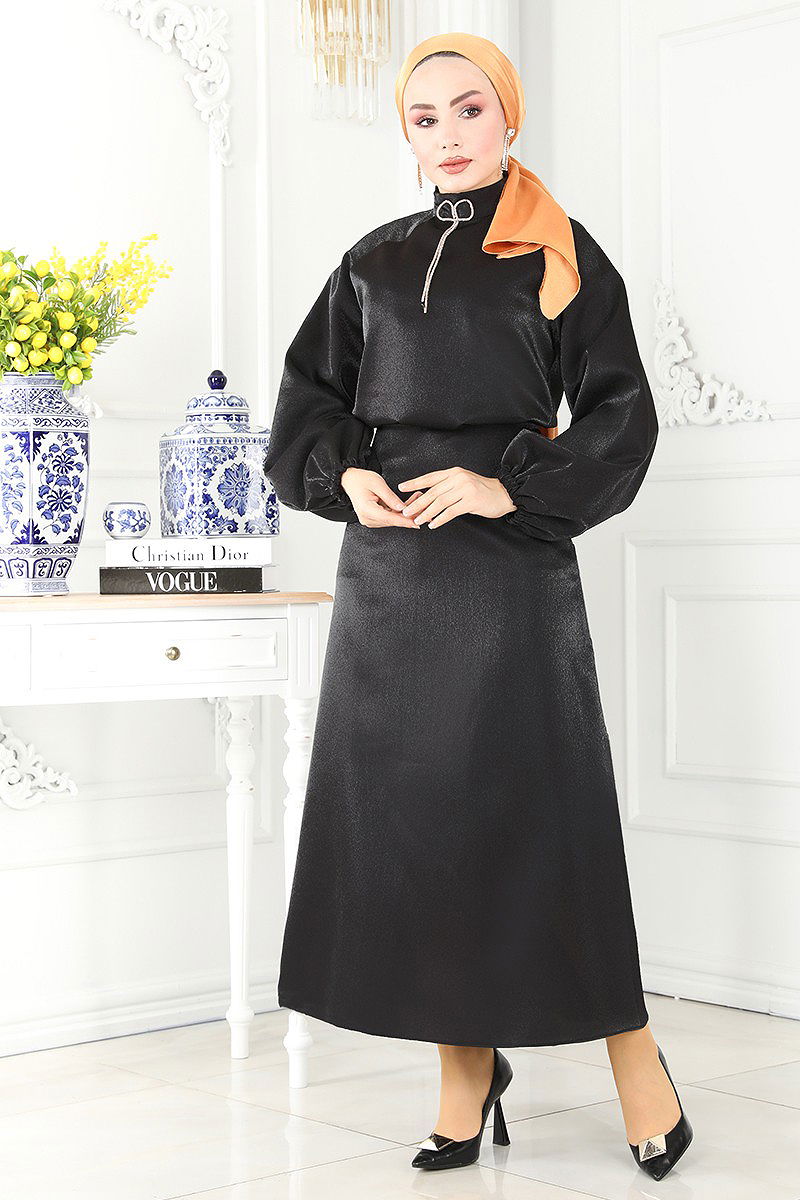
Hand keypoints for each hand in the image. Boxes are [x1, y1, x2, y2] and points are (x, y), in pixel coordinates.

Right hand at [340, 467, 423, 527]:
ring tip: (417, 499)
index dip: (405, 521)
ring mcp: (370, 519)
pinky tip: (409, 504)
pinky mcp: (373, 518)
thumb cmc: (361, 479)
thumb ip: (391, 498)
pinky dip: (399, 511)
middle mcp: (367, 518)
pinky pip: (389, 516)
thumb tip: (403, 508)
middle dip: (409, 514)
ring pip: (393, 519)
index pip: (389, 518)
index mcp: (367, 510)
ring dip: (405, 511)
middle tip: (424, 506)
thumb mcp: (378, 484)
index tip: (417, 523)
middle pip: (392, 520)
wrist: (350, 480)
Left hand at [397, 467, 516, 528]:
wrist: (503, 494)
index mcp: (454, 472)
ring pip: (440, 502)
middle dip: (418, 503)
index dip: (415, 483)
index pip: (430, 477)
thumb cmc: (482, 490)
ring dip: (427, 513)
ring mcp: (465, 489)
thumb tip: (428, 496)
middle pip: (433, 492)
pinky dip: (440, 519)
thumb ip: (448, 486)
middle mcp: (458, 478)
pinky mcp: (471, 501)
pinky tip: (433, 524)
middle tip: (407, 511)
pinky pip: (451, 512)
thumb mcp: (464, 482)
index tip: (402, 487)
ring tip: (418, 520)